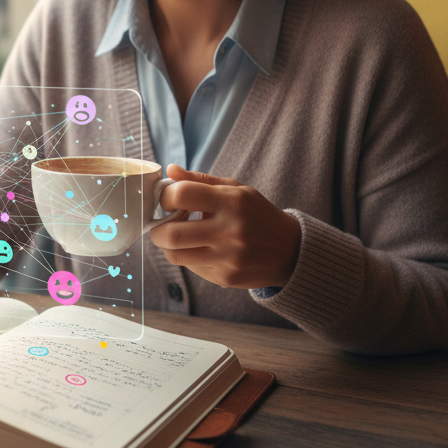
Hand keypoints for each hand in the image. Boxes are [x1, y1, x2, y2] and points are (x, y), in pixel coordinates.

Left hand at [150, 164, 300, 288]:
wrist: (290, 251)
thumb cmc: (257, 215)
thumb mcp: (235, 189)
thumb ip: (200, 180)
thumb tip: (170, 170)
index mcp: (230, 202)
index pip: (181, 195)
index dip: (165, 196)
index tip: (167, 200)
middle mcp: (229, 231)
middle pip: (171, 234)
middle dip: (157, 229)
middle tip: (162, 225)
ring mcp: (227, 258)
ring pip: (175, 255)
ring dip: (169, 246)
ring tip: (179, 236)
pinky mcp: (225, 278)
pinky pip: (191, 268)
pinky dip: (189, 257)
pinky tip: (201, 249)